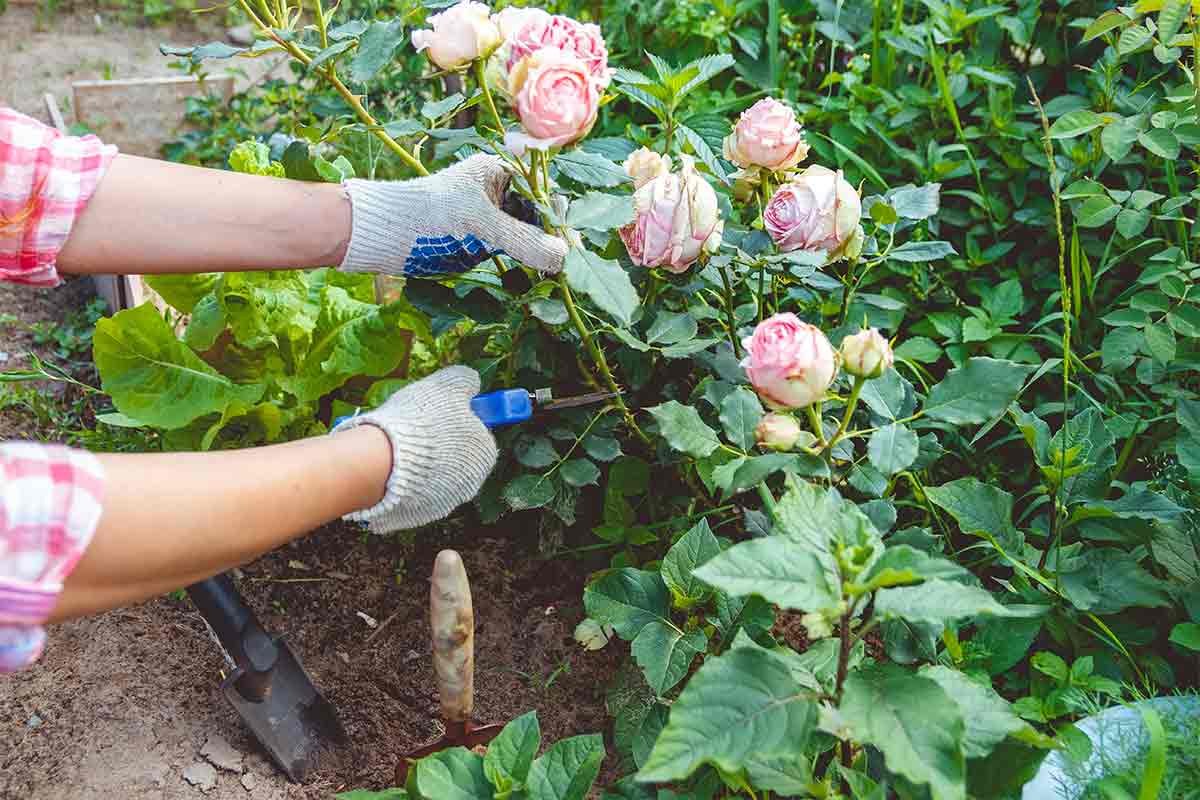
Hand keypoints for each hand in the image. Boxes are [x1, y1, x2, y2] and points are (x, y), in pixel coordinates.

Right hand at [331, 366, 497, 531]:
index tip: (439, 413)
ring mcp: (444, 503)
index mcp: (484, 454)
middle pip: (454, 457)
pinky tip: (389, 467)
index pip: (475, 434)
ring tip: (398, 446)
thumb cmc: (421, 421)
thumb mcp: (448, 385)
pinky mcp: (417, 515)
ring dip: (419, 462)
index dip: (456, 420)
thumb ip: (465, 381)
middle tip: (414, 428)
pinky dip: (402, 480)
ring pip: (432, 476)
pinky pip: (411, 493)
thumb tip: (470, 382)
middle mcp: (471, 484)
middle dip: (437, 444)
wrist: (383, 462)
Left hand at [339, 155, 566, 277]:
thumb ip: (524, 240)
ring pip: (529, 236)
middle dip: (554, 236)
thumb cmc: (429, 215)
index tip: (572, 244)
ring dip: (543, 253)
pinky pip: (515, 252)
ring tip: (558, 274)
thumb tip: (564, 256)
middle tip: (569, 264)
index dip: (559, 216)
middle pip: (540, 214)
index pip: (543, 192)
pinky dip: (527, 264)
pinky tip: (539, 278)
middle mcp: (499, 193)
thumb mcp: (481, 225)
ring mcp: (491, 219)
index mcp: (500, 172)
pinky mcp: (483, 243)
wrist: (384, 234)